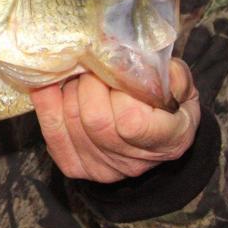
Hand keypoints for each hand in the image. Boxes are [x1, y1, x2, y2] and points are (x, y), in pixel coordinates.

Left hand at [30, 58, 198, 182]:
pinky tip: (50, 83)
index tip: (119, 70)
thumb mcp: (181, 86)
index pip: (131, 122)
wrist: (152, 138)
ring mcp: (102, 168)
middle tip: (95, 67)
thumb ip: (169, 74)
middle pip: (95, 120)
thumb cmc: (167, 106)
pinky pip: (51, 131)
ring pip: (70, 120)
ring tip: (81, 76)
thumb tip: (139, 59)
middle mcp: (134, 162)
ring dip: (70, 89)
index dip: (119, 90)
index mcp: (169, 141)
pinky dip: (46, 102)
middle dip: (89, 83)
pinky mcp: (74, 165)